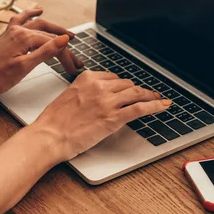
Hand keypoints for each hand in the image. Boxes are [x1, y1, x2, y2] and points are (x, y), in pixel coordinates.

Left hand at [0, 8, 82, 94]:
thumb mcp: (25, 67)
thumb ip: (46, 52)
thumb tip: (63, 40)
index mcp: (25, 37)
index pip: (53, 45)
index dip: (65, 57)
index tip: (72, 68)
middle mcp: (19, 30)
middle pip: (48, 35)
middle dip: (64, 45)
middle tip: (76, 58)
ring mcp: (13, 31)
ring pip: (38, 25)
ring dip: (53, 28)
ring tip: (68, 34)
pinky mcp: (8, 35)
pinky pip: (21, 19)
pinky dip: (31, 14)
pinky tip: (38, 10)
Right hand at [33, 71, 171, 161]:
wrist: (50, 135)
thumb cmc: (54, 121)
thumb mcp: (69, 96)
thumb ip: (85, 92)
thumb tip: (95, 97)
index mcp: (86, 78)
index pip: (112, 77)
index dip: (122, 85)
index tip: (127, 89)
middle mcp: (98, 86)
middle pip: (126, 84)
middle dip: (136, 90)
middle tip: (145, 95)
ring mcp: (107, 101)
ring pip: (136, 93)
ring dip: (149, 95)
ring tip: (157, 99)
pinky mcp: (114, 117)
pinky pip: (140, 108)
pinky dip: (155, 106)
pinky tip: (163, 106)